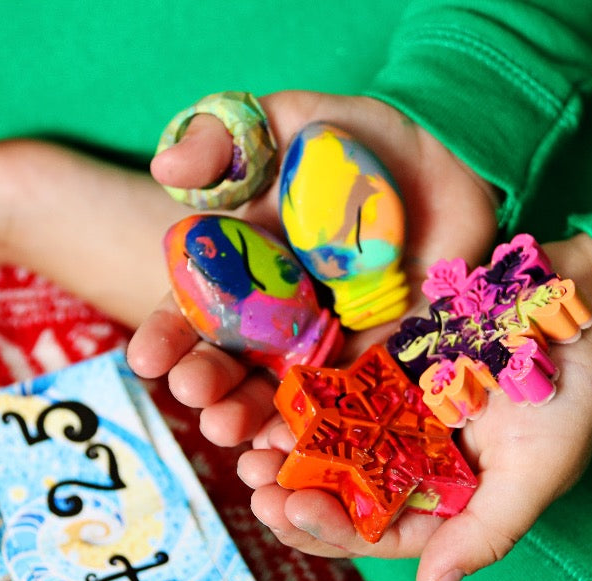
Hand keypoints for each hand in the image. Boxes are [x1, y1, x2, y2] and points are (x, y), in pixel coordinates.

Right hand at [128, 90, 500, 444]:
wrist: (445, 157)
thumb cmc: (355, 138)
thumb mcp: (284, 122)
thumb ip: (223, 139)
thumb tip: (167, 168)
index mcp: (240, 268)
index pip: (191, 308)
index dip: (167, 333)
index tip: (146, 356)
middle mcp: (276, 316)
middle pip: (232, 360)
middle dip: (208, 383)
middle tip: (195, 395)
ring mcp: (327, 344)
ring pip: (281, 393)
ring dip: (253, 416)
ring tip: (232, 430)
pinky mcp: (380, 362)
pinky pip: (348, 404)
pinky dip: (321, 429)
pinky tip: (295, 447)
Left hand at [236, 234, 591, 580]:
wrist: (584, 316)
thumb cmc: (571, 402)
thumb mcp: (536, 475)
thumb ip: (484, 531)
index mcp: (447, 501)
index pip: (379, 530)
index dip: (331, 528)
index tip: (289, 510)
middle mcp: (416, 464)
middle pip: (346, 491)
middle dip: (297, 493)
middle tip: (253, 485)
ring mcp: (400, 415)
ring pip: (335, 443)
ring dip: (291, 449)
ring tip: (250, 448)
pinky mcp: (391, 366)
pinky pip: (343, 387)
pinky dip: (310, 397)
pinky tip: (275, 399)